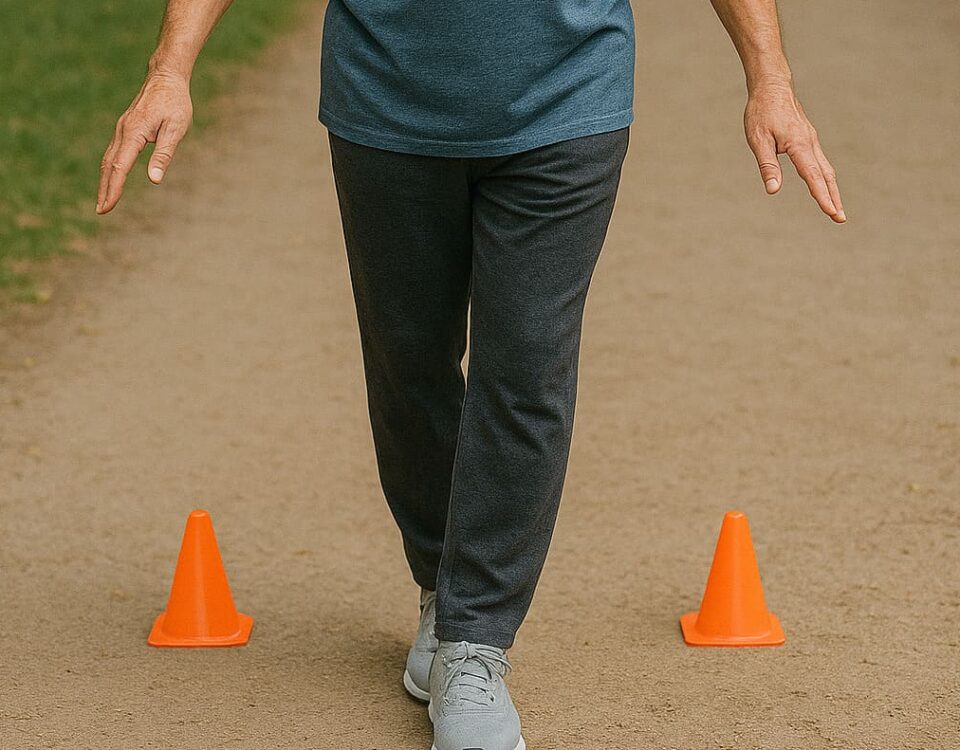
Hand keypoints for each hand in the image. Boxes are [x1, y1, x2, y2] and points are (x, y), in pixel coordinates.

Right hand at [96, 70, 192, 214]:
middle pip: (109, 166)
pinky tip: (112, 178)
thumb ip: (164, 154)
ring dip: (105, 180)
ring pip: (108, 159)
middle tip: (101, 211)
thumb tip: (154, 179)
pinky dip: (110, 168)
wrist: (165, 77)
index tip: (107, 207)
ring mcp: (122, 129)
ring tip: (104, 200)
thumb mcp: (175, 129)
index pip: (120, 167)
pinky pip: (113, 151)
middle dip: (105, 189)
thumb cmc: (175, 103)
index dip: (113, 189)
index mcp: (134, 133)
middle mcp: (123, 131)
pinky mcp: (125, 128)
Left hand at [744, 82, 844, 222]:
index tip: (831, 212)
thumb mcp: (758, 140)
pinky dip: (825, 177)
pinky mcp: (808, 139)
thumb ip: (767, 166)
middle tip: (840, 219)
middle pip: (826, 176)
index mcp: (798, 145)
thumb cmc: (761, 112)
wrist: (772, 86)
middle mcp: (810, 143)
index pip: (813, 176)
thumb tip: (773, 190)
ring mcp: (811, 140)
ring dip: (831, 190)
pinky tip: (823, 185)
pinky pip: (820, 162)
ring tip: (835, 208)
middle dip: (833, 198)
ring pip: (825, 169)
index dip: (822, 196)